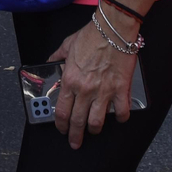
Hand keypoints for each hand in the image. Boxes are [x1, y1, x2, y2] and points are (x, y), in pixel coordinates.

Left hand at [48, 15, 137, 148]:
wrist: (113, 29)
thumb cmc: (92, 35)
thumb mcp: (67, 44)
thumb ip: (57, 56)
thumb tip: (50, 62)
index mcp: (70, 80)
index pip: (61, 111)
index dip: (61, 125)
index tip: (62, 129)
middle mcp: (85, 89)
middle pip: (77, 122)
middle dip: (75, 136)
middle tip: (75, 142)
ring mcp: (104, 91)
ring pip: (97, 122)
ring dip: (94, 130)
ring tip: (94, 131)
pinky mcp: (121, 89)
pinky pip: (121, 112)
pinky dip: (120, 118)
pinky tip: (118, 117)